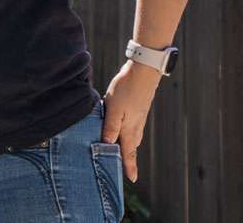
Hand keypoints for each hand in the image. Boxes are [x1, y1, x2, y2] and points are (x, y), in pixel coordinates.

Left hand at [101, 60, 162, 181]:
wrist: (144, 72)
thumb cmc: (126, 89)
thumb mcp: (113, 108)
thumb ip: (110, 126)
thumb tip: (106, 145)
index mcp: (129, 128)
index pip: (129, 152)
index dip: (129, 166)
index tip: (132, 179)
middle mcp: (136, 126)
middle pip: (131, 146)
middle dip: (127, 158)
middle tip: (122, 169)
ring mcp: (139, 118)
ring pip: (132, 137)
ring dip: (126, 146)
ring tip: (119, 152)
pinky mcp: (138, 110)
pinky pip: (133, 127)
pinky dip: (127, 134)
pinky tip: (122, 130)